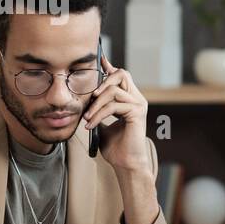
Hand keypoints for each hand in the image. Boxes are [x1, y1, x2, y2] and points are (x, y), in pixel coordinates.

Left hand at [82, 56, 149, 174]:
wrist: (125, 164)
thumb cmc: (115, 147)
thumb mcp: (101, 123)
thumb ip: (97, 109)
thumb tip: (84, 100)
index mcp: (128, 99)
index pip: (119, 75)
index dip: (108, 65)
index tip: (97, 59)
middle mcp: (136, 99)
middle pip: (121, 74)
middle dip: (102, 83)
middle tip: (90, 99)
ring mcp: (139, 105)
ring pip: (114, 90)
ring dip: (96, 104)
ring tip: (87, 118)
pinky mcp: (137, 113)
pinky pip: (114, 105)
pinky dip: (99, 114)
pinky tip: (91, 125)